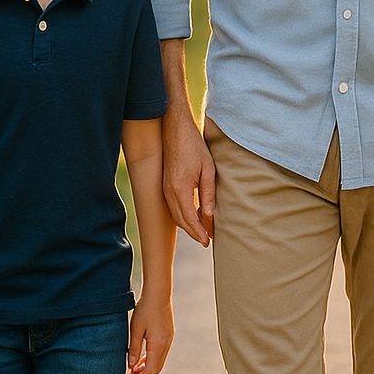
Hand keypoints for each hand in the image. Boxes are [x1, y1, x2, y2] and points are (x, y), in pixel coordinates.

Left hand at [128, 294, 173, 373]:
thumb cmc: (145, 310)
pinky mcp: (169, 334)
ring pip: (160, 360)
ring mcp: (169, 338)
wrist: (158, 294)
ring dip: (149, 365)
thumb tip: (132, 365)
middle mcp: (166, 343)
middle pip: (157, 367)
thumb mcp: (135, 330)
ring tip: (135, 364)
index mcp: (158, 343)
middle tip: (131, 371)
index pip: (151, 369)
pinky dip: (153, 357)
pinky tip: (144, 354)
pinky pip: (163, 351)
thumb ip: (134, 349)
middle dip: (145, 373)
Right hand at [162, 114, 214, 245]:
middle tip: (207, 240)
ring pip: (175, 215)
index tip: (208, 242)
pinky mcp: (165, 185)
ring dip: (188, 225)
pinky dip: (183, 215)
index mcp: (180, 189)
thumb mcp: (208, 169)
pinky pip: (173, 207)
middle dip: (194, 232)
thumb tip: (208, 215)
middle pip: (180, 221)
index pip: (189, 219)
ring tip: (204, 231)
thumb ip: (208, 193)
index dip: (199, 232)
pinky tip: (194, 216)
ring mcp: (165, 189)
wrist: (175, 131)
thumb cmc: (194, 147)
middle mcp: (169, 192)